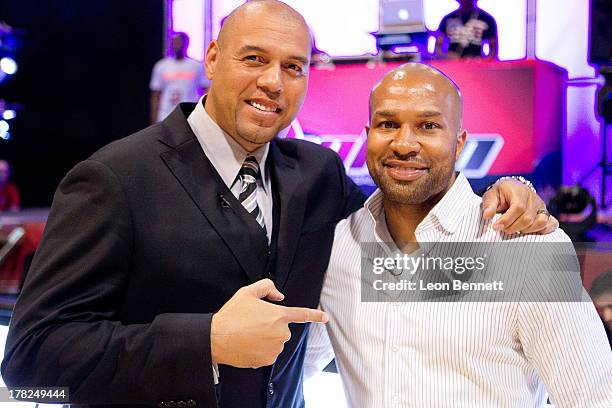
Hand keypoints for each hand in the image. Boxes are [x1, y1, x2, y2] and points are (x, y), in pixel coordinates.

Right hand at [211, 279, 327, 368]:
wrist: (217, 338)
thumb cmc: (232, 315)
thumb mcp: (247, 292)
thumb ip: (267, 287)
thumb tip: (279, 296)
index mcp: (279, 315)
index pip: (302, 314)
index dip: (316, 316)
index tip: (326, 318)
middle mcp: (281, 333)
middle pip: (282, 329)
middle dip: (272, 326)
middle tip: (253, 324)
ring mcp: (275, 348)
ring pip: (276, 342)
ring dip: (266, 338)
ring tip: (248, 334)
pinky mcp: (268, 360)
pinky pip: (269, 353)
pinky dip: (261, 350)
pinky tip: (248, 344)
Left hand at [481, 179, 558, 234]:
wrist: (512, 188)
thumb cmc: (501, 193)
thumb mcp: (491, 195)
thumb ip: (489, 205)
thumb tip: (487, 215)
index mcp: (520, 191)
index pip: (518, 207)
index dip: (507, 220)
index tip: (496, 227)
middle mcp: (533, 198)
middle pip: (528, 218)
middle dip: (513, 227)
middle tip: (503, 229)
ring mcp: (541, 206)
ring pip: (540, 222)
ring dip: (526, 230)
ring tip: (514, 229)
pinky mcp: (546, 213)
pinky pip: (551, 224)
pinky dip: (542, 230)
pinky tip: (530, 231)